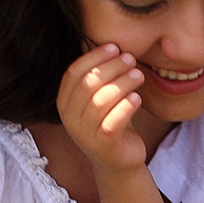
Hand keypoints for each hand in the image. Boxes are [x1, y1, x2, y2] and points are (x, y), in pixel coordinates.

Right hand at [56, 44, 149, 177]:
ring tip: (139, 75)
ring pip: (101, 101)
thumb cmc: (110, 121)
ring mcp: (84, 134)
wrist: (118, 161)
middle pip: (88, 84)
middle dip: (111, 67)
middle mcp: (70, 119)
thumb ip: (99, 75)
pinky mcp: (103, 147)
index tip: (114, 47)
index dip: (94, 57)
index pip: (74, 73)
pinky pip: (113, 122)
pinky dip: (126, 107)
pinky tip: (137, 97)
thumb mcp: (100, 97)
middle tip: (131, 59)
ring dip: (122, 83)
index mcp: (65, 102)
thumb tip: (108, 42)